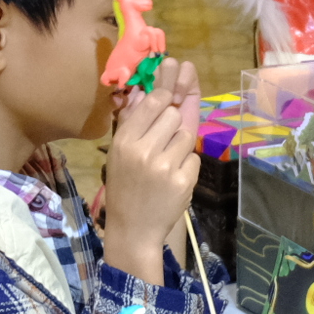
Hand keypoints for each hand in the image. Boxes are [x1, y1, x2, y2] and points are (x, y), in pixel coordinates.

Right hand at [101, 73, 198, 280]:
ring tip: (166, 161)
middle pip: (174, 114)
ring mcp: (165, 166)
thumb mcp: (119, 153)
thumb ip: (133, 121)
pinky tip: (173, 177)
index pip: (155, 100)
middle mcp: (144, 151)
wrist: (133, 229)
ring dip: (181, 144)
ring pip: (187, 134)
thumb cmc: (125, 187)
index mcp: (124, 140)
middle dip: (173, 122)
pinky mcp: (183, 181)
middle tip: (163, 140)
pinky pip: (194, 157)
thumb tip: (146, 89)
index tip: (173, 83)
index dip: (167, 90)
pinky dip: (187, 164)